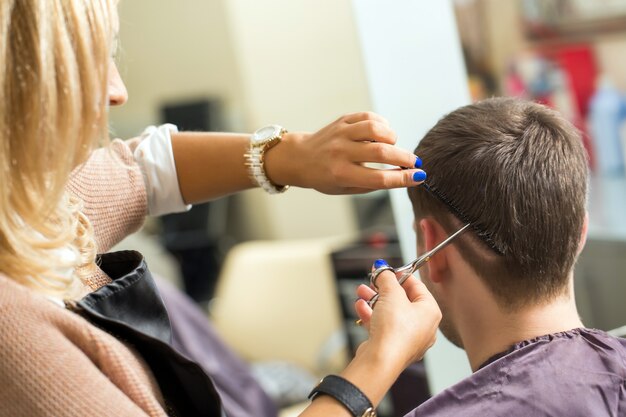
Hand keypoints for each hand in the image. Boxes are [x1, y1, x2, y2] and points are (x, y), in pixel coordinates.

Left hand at [264, 112, 425, 194]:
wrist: (300, 158)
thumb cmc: (325, 177)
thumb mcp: (346, 189)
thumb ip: (374, 183)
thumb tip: (406, 175)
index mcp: (341, 174)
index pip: (379, 178)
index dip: (403, 178)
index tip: (419, 176)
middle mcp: (341, 153)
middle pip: (381, 153)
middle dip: (404, 158)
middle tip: (415, 162)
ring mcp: (341, 134)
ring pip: (376, 130)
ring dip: (392, 138)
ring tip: (393, 145)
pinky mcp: (342, 120)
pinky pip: (368, 117)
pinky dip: (382, 124)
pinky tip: (382, 132)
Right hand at [354, 263, 440, 370]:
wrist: (382, 360)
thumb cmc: (394, 329)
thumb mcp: (391, 293)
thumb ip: (386, 278)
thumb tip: (382, 268)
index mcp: (431, 312)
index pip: (418, 287)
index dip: (401, 276)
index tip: (387, 270)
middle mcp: (424, 327)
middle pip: (403, 301)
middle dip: (383, 289)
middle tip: (373, 280)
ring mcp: (409, 340)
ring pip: (391, 314)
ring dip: (374, 300)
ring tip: (362, 292)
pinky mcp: (394, 348)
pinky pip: (384, 327)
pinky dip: (372, 316)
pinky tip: (360, 307)